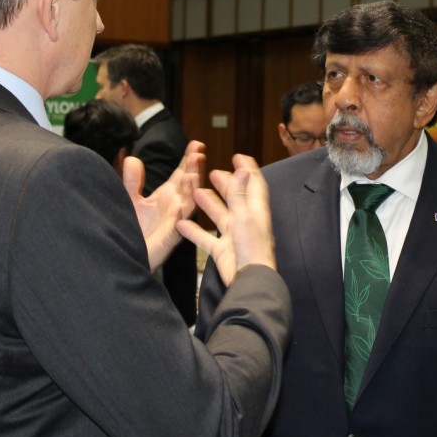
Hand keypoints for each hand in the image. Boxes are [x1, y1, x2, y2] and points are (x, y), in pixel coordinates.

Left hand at [124, 140, 203, 270]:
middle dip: (194, 170)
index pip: (182, 173)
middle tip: (198, 154)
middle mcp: (175, 206)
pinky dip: (181, 216)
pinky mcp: (170, 237)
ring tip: (192, 175)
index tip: (196, 144)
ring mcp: (175, 221)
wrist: (126, 254)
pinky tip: (181, 206)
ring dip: (191, 190)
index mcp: (168, 195)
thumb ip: (132, 180)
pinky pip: (179, 226)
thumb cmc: (132, 228)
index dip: (189, 159)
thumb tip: (132, 158)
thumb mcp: (131, 200)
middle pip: (188, 185)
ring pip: (188, 204)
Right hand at [177, 154, 275, 286]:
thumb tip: (243, 170)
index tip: (239, 157)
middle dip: (225, 184)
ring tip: (196, 192)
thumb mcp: (244, 217)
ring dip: (208, 204)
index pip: (254, 185)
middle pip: (235, 198)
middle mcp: (245, 221)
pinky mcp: (222, 250)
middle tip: (213, 173)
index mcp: (255, 211)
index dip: (248, 170)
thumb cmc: (252, 249)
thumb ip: (239, 194)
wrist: (248, 280)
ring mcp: (233, 236)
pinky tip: (181, 223)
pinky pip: (205, 237)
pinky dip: (193, 230)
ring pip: (219, 216)